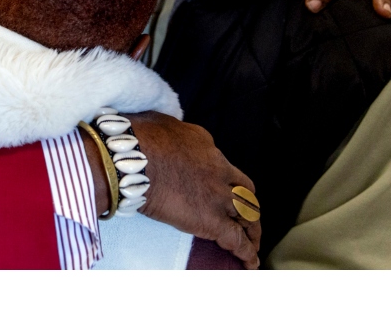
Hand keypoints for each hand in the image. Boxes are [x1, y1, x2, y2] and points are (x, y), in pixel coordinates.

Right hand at [125, 114, 260, 265]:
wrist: (136, 160)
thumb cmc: (145, 139)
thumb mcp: (171, 128)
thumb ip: (181, 141)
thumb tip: (174, 141)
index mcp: (211, 153)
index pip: (233, 174)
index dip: (236, 187)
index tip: (233, 196)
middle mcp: (222, 174)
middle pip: (247, 195)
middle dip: (250, 210)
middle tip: (250, 222)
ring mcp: (218, 198)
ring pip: (247, 216)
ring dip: (253, 232)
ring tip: (254, 246)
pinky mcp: (210, 221)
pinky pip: (235, 239)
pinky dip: (246, 251)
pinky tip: (250, 262)